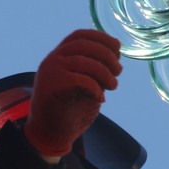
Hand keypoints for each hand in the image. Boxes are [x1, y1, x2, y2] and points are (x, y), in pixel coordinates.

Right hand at [24, 29, 121, 157]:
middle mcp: (53, 59)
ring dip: (104, 73)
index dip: (101, 37)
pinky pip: (78, 80)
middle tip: (119, 71)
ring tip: (113, 86)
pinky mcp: (51, 88)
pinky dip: (94, 88)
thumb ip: (95, 69)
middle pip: (83, 46)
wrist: (50, 133)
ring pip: (82, 62)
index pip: (79, 35)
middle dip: (106, 55)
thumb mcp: (86, 83)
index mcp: (60, 55)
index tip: (117, 48)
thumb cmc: (70, 108)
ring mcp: (50, 72)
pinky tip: (100, 98)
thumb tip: (116, 56)